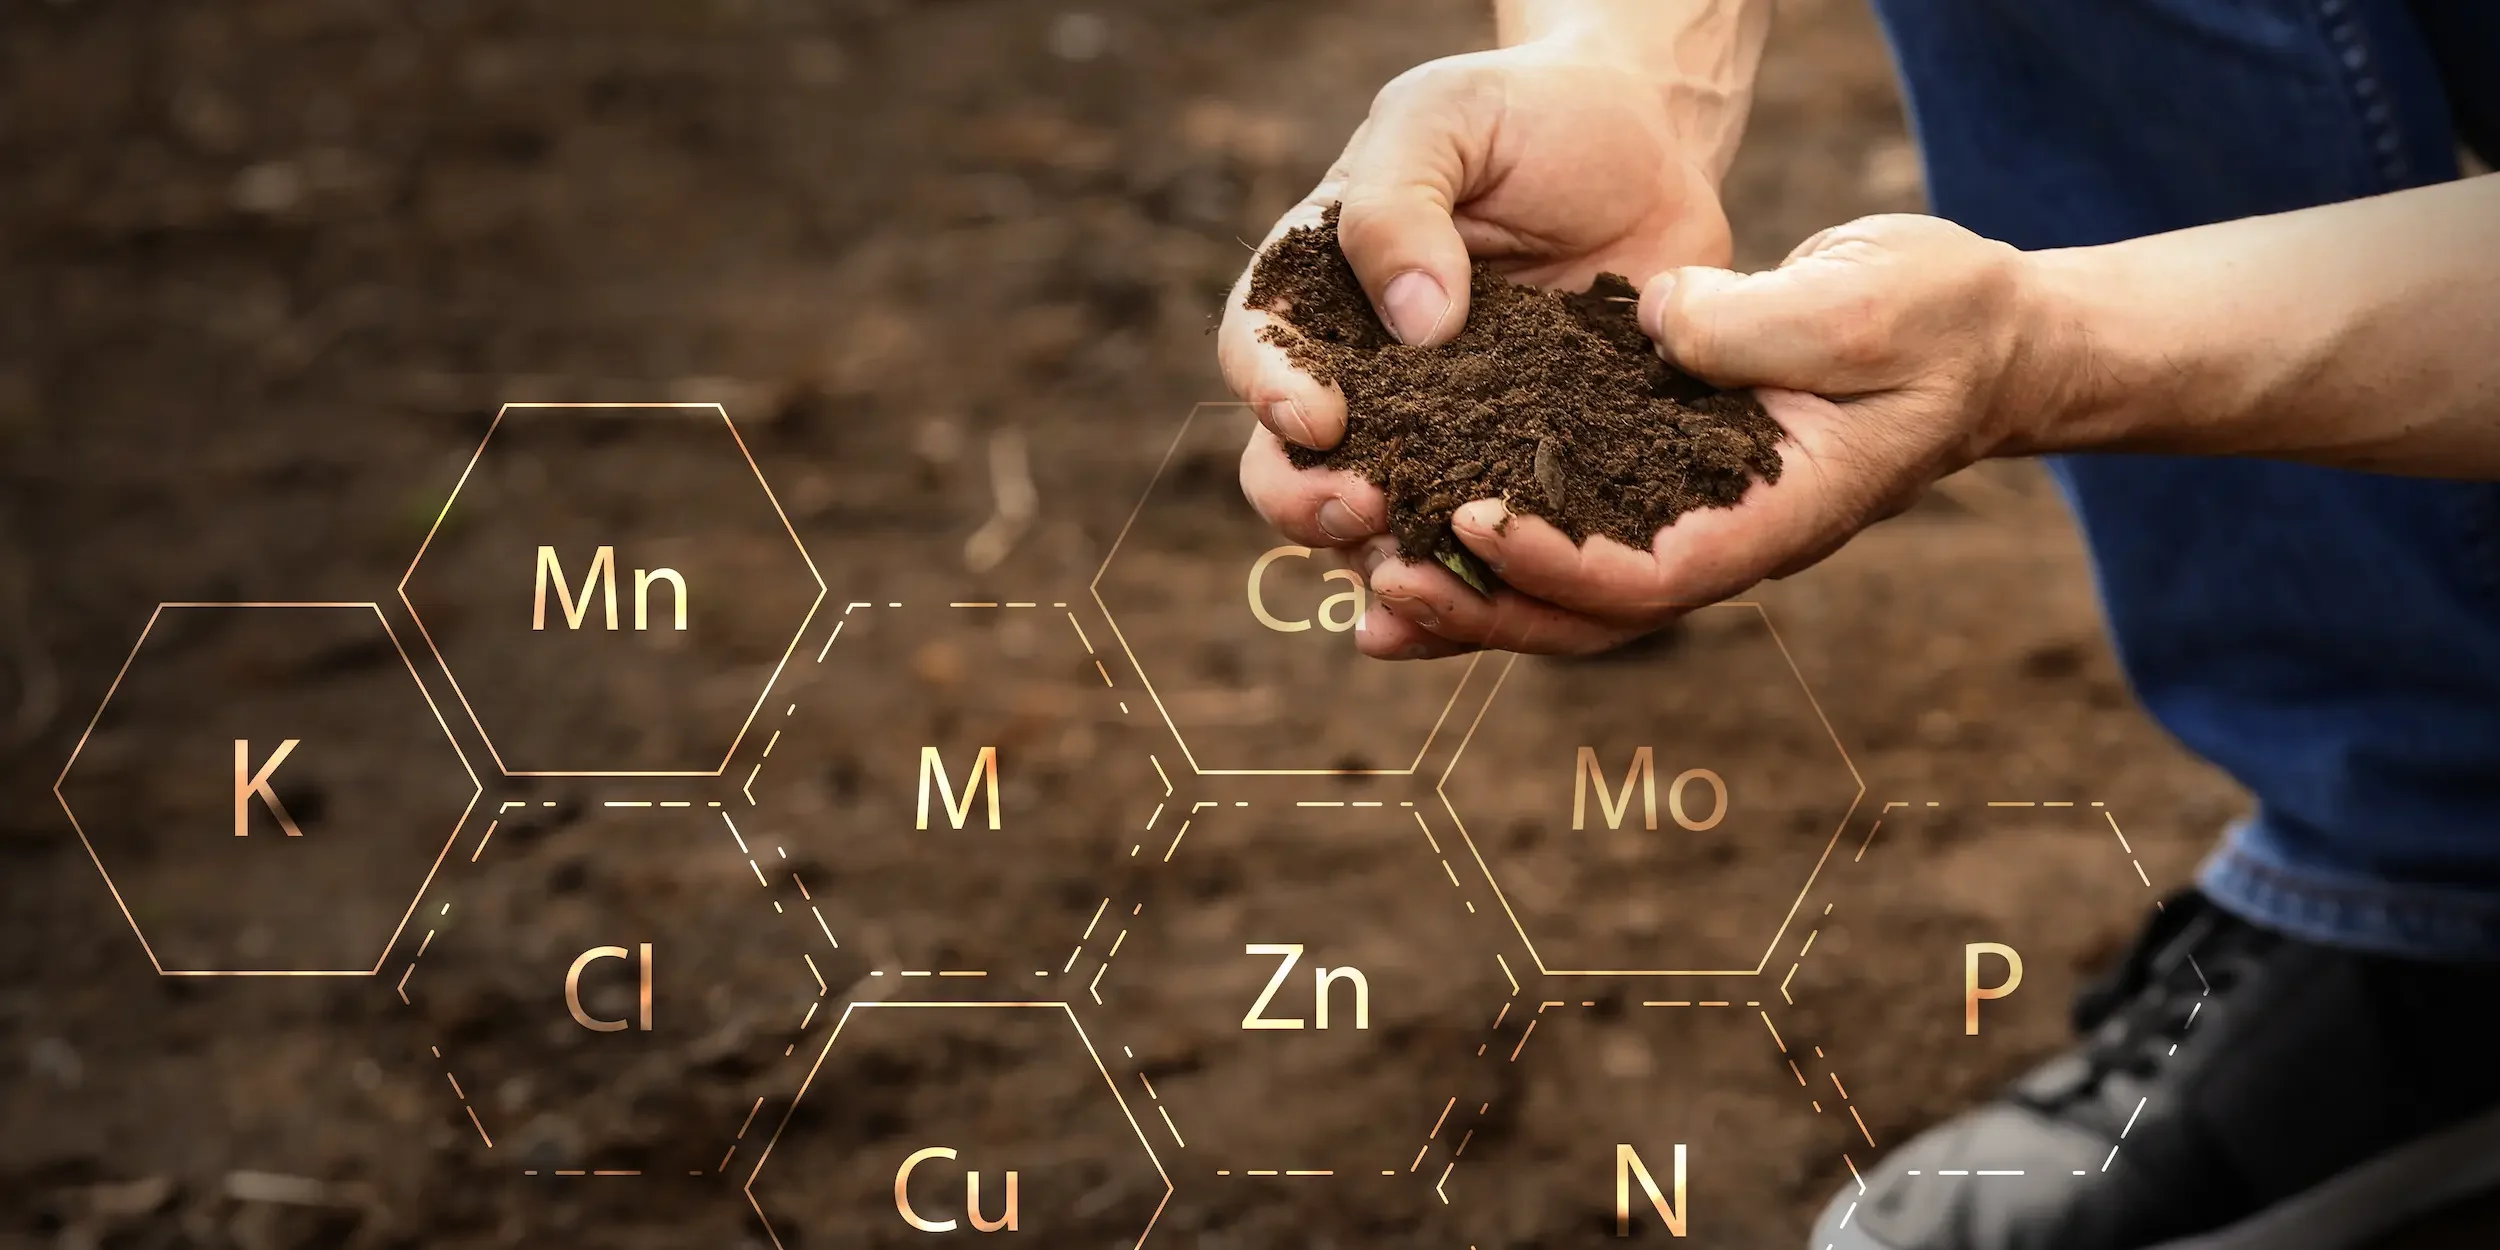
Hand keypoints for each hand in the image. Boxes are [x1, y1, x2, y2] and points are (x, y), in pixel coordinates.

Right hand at [1219, 37, 1742, 656]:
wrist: (1647, 151)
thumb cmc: (1524, 119)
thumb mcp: (1445, 118)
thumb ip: (1401, 204)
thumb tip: (1414, 323)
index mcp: (1314, 294)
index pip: (1259, 351)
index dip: (1272, 393)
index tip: (1317, 417)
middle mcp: (1358, 382)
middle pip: (1289, 468)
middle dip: (1309, 503)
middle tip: (1362, 507)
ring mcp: (1434, 440)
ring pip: (1375, 531)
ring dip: (1386, 566)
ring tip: (1422, 581)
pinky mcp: (1515, 476)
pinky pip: (1483, 548)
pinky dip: (1483, 587)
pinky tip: (1498, 607)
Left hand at [1364, 213, 2058, 655]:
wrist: (1973, 333)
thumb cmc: (1940, 320)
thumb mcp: (1868, 304)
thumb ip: (1760, 325)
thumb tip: (1654, 326)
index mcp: (1774, 518)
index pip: (1649, 575)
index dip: (1556, 562)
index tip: (1472, 519)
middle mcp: (1717, 536)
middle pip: (1584, 615)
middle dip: (1482, 608)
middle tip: (1381, 587)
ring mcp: (1684, 514)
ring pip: (1560, 590)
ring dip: (1465, 592)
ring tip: (1361, 583)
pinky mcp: (1654, 473)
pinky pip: (1560, 527)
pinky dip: (1483, 538)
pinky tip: (1403, 526)